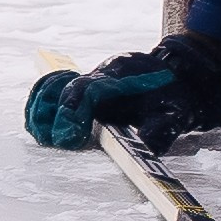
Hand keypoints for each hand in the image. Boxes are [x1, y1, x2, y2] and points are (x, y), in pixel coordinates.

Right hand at [25, 34, 220, 152]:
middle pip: (66, 88)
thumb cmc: (175, 96)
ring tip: (41, 134)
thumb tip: (143, 149)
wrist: (179, 72)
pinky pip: (55, 87)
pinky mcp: (86, 85)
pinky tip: (41, 123)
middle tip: (53, 142)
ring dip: (43, 108)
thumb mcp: (176, 113)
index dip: (73, 112)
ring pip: (55, 84)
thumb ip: (159, 130)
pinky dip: (43, 102)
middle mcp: (101, 74)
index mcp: (120, 78)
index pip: (87, 90)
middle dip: (55, 116)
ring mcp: (91, 77)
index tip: (68, 137)